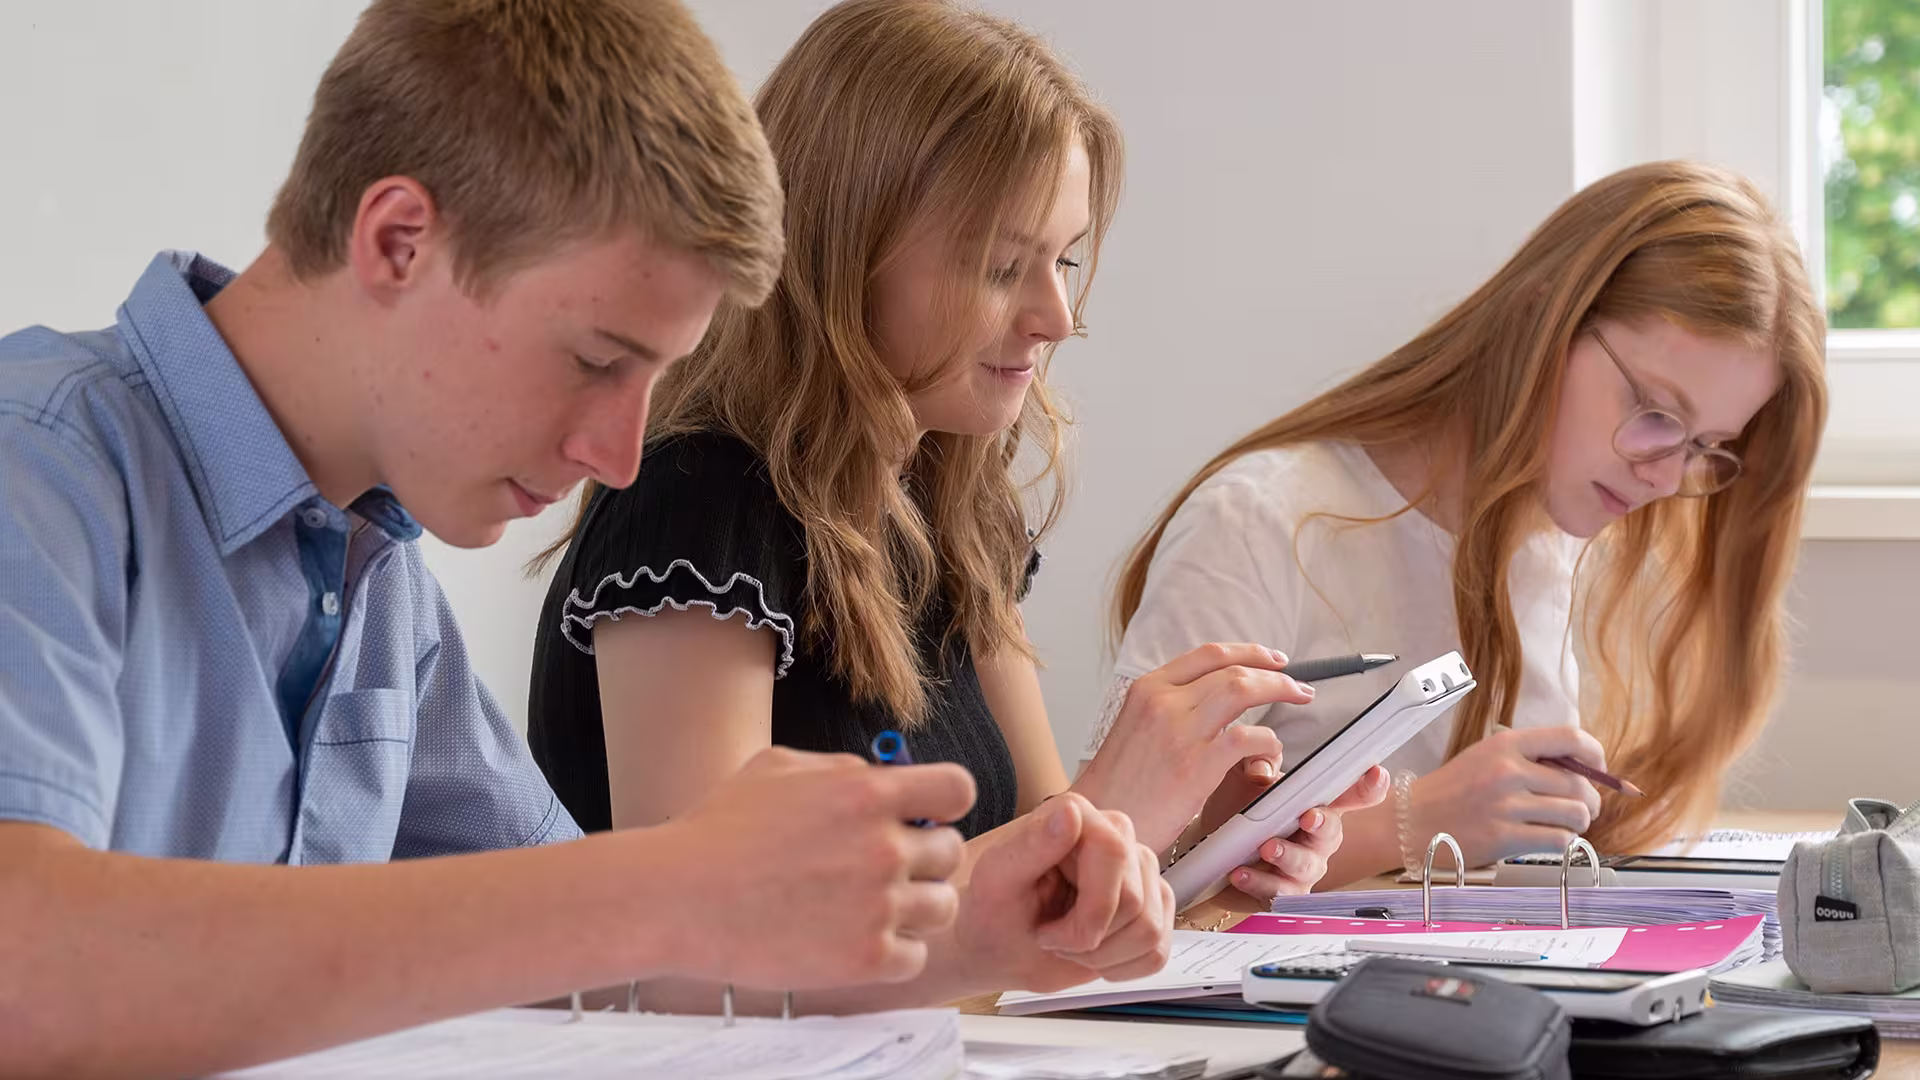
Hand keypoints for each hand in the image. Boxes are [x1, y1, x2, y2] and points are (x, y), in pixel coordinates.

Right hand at [658, 746, 974, 989]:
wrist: (677, 896)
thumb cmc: (719, 829)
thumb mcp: (778, 766)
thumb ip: (843, 767)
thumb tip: (889, 774)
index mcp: (867, 793)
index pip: (959, 790)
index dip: (943, 803)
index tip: (923, 815)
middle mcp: (883, 847)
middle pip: (951, 850)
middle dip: (922, 856)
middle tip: (884, 867)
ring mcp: (877, 906)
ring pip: (941, 905)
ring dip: (914, 905)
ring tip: (871, 905)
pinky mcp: (865, 959)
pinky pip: (916, 956)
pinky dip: (894, 952)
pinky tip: (856, 939)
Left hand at [941, 793, 1173, 994]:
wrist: (1001, 948)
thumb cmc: (993, 913)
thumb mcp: (997, 880)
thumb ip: (1033, 844)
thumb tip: (1071, 813)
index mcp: (1078, 816)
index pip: (1115, 854)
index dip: (1088, 911)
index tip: (1046, 930)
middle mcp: (1116, 835)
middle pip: (1134, 902)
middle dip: (1087, 939)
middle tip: (1051, 938)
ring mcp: (1140, 872)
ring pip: (1150, 930)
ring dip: (1103, 956)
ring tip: (1068, 945)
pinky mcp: (1153, 907)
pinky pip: (1157, 952)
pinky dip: (1121, 969)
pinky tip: (1092, 955)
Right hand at [1072, 643, 1314, 850]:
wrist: (1097, 821)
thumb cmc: (1117, 787)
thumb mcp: (1135, 730)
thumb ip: (1168, 711)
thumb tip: (1212, 705)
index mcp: (1146, 689)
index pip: (1207, 655)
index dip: (1248, 653)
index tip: (1272, 660)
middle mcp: (1162, 701)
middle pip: (1232, 669)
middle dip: (1274, 674)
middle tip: (1297, 686)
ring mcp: (1180, 730)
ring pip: (1243, 690)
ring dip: (1281, 692)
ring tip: (1299, 701)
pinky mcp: (1197, 764)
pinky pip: (1250, 738)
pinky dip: (1270, 742)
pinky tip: (1270, 755)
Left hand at [1222, 765, 1389, 902]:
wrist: (1207, 847)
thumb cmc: (1235, 806)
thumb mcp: (1243, 776)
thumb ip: (1256, 763)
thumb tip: (1263, 769)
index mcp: (1316, 805)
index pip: (1351, 795)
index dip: (1369, 786)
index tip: (1376, 773)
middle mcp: (1316, 839)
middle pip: (1332, 832)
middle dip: (1323, 824)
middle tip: (1309, 817)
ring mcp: (1302, 868)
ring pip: (1306, 865)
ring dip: (1288, 855)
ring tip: (1267, 847)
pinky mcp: (1280, 892)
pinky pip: (1276, 892)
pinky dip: (1258, 881)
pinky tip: (1240, 873)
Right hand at [1411, 726, 1605, 865]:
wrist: (1412, 820)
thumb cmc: (1451, 790)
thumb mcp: (1485, 756)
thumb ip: (1528, 757)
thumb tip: (1580, 770)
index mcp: (1505, 744)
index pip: (1570, 738)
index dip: (1595, 754)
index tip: (1598, 767)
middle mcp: (1508, 771)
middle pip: (1578, 784)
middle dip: (1591, 800)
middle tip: (1584, 808)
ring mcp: (1506, 806)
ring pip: (1575, 813)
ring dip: (1579, 822)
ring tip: (1566, 824)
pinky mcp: (1504, 837)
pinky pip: (1558, 840)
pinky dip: (1563, 841)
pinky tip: (1550, 838)